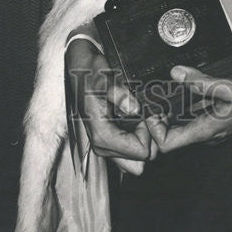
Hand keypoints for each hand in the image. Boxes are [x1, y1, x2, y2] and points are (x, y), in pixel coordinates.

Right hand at [65, 35, 157, 174]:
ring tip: (147, 115)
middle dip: (150, 140)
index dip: (149, 133)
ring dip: (147, 140)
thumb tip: (135, 109)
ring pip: (137, 160)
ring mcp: (106, 146)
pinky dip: (141, 138)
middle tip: (150, 115)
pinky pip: (132, 152)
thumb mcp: (105, 79)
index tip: (147, 113)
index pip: (140, 152)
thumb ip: (120, 94)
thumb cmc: (92, 73)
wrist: (80, 70)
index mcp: (102, 135)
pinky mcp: (110, 142)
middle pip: (140, 161)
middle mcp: (103, 146)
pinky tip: (141, 118)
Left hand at [146, 66, 231, 152]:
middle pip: (172, 137)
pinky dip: (183, 107)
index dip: (154, 130)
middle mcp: (207, 133)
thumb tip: (176, 74)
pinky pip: (194, 117)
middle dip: (158, 120)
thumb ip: (201, 83)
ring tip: (161, 94)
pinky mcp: (218, 118)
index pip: (168, 145)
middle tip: (151, 100)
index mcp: (206, 130)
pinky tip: (182, 90)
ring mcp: (213, 127)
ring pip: (183, 126)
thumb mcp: (230, 87)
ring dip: (170, 113)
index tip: (152, 110)